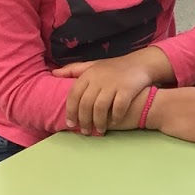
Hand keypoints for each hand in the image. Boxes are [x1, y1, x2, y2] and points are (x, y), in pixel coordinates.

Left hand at [51, 52, 165, 134]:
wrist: (140, 63)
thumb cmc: (114, 67)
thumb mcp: (92, 65)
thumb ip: (73, 70)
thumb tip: (53, 73)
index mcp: (88, 74)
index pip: (74, 95)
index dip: (71, 111)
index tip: (70, 124)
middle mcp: (99, 79)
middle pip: (86, 104)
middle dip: (84, 121)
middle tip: (84, 131)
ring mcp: (113, 84)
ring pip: (100, 108)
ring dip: (98, 122)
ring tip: (99, 130)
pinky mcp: (127, 89)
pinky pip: (118, 108)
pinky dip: (115, 117)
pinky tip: (115, 123)